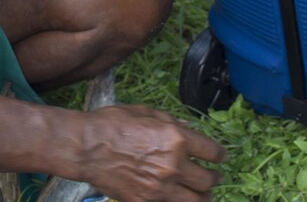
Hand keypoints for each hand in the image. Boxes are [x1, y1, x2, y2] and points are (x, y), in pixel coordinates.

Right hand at [82, 104, 224, 200]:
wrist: (86, 147)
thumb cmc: (112, 124)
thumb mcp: (145, 112)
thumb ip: (171, 122)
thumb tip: (188, 130)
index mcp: (176, 139)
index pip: (212, 152)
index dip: (220, 155)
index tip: (220, 157)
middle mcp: (173, 165)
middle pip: (208, 180)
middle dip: (214, 178)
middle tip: (213, 176)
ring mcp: (160, 188)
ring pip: (197, 201)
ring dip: (202, 196)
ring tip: (202, 193)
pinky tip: (178, 198)